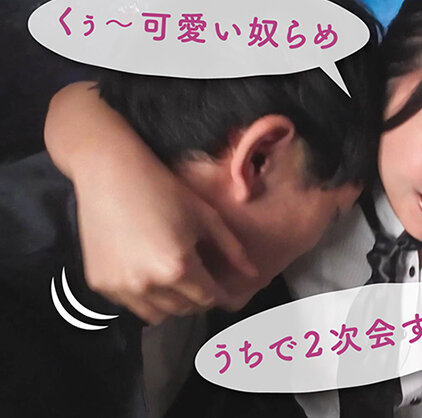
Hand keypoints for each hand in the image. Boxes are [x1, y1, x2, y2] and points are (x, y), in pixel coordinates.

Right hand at [75, 156, 259, 323]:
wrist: (110, 175)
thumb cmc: (164, 190)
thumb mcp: (206, 217)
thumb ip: (232, 250)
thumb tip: (252, 273)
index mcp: (178, 268)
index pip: (209, 299)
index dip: (224, 298)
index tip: (231, 296)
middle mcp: (149, 284)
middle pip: (186, 309)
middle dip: (200, 300)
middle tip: (205, 283)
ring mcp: (122, 287)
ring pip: (159, 314)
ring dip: (174, 304)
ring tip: (178, 281)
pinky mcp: (101, 284)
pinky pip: (132, 305)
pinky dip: (146, 298)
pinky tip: (150, 275)